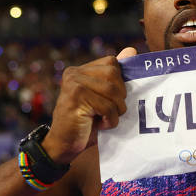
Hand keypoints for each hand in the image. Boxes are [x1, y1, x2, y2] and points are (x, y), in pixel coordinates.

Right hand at [43, 46, 136, 163]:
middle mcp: (74, 73)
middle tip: (112, 111)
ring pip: (111, 90)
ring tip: (106, 118)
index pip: (112, 63)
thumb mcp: (104, 98)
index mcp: (81, 70)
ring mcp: (73, 84)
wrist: (64, 145)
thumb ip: (115, 76)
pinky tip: (101, 125)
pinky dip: (110, 120)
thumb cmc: (87, 123)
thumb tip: (131, 50)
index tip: (113, 100)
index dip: (120, 83)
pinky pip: (106, 106)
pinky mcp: (76, 98)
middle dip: (120, 97)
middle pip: (114, 74)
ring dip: (116, 110)